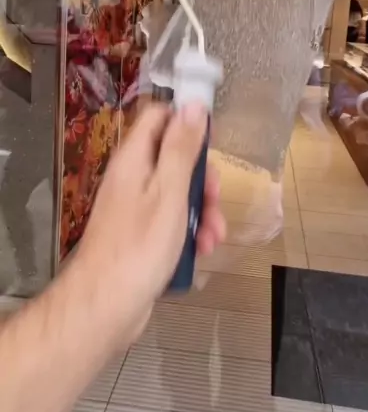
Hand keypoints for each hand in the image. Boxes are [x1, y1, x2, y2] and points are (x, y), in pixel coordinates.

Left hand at [75, 103, 225, 344]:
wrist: (107, 306)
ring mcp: (135, 207)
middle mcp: (132, 178)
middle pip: (173, 157)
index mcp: (134, 159)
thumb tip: (193, 105)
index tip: (213, 139)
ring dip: (202, 210)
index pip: (159, 117)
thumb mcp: (170, 192)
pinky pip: (171, 220)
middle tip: (217, 198)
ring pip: (177, 192)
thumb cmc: (140, 246)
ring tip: (214, 236)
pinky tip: (202, 251)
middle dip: (202, 177)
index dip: (187, 121)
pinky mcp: (141, 235)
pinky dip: (189, 231)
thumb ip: (181, 148)